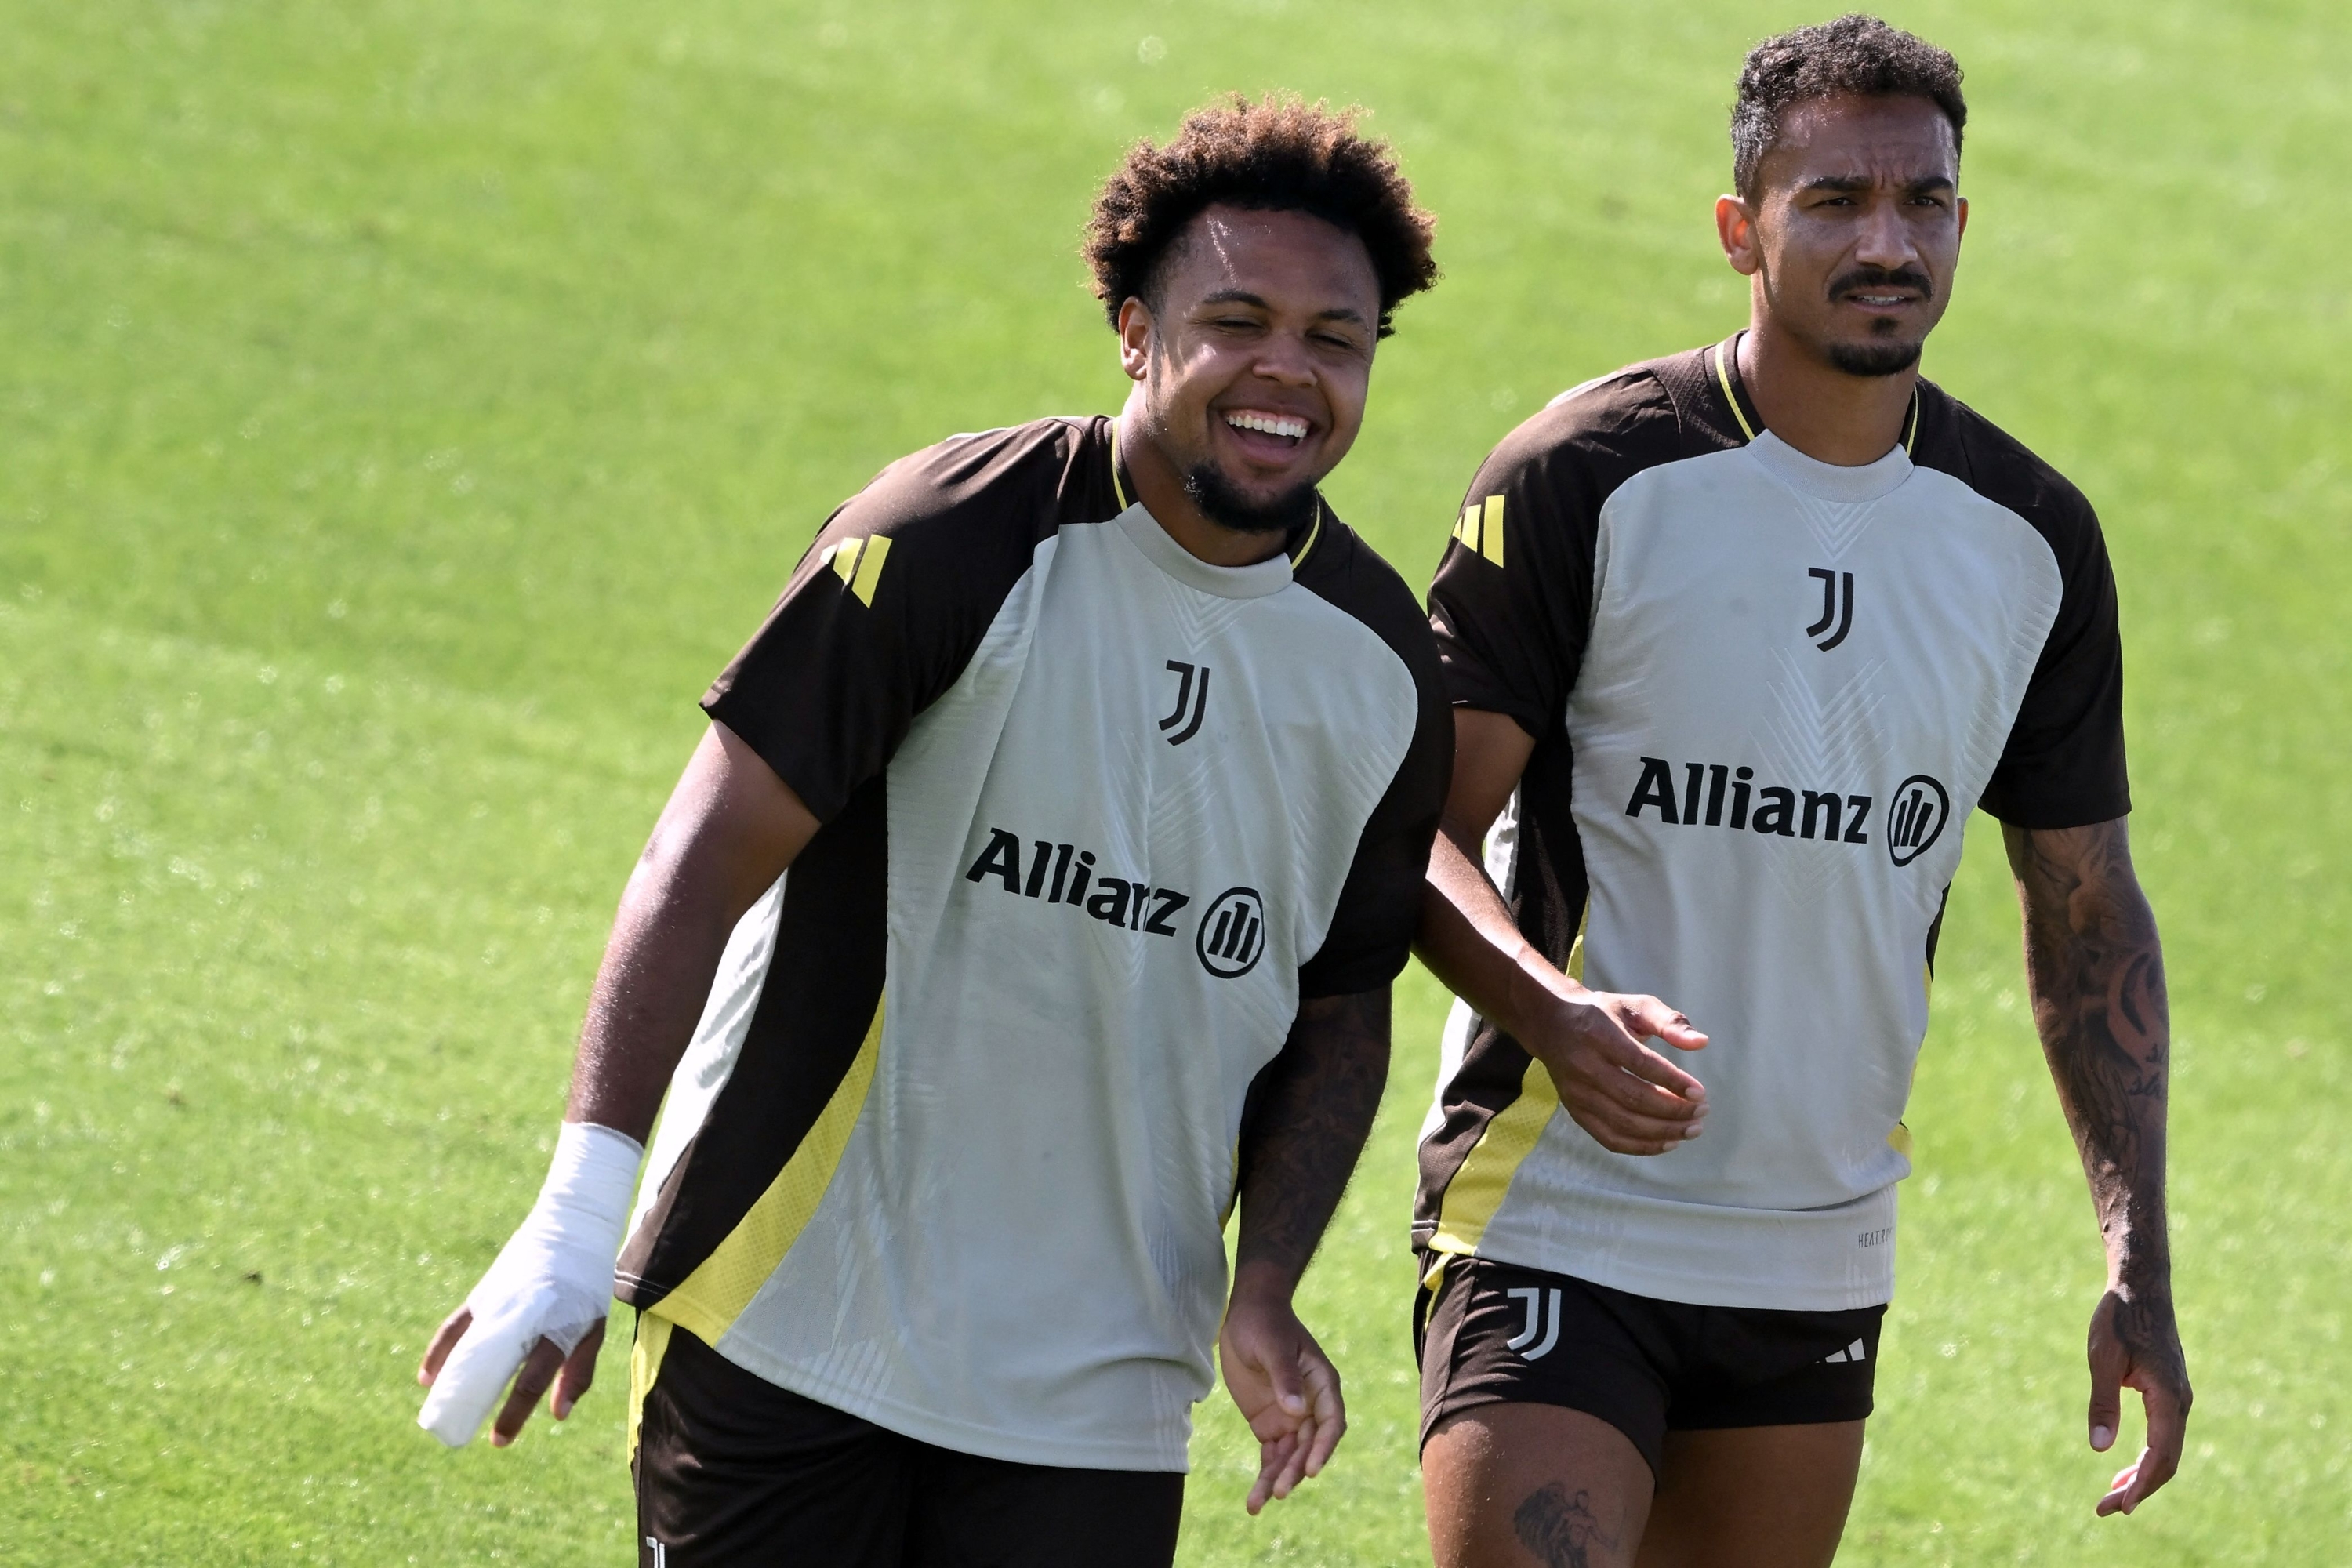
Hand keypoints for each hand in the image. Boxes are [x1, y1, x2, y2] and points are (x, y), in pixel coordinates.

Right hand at [419, 1306, 606, 1446]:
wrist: (571, 1231)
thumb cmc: (586, 1288)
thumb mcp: (594, 1328)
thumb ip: (578, 1372)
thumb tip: (558, 1415)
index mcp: (557, 1327)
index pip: (533, 1379)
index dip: (514, 1413)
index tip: (499, 1440)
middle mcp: (524, 1315)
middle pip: (493, 1367)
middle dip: (476, 1403)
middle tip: (460, 1432)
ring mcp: (499, 1302)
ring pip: (467, 1346)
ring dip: (449, 1379)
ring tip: (436, 1409)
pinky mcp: (483, 1293)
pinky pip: (454, 1326)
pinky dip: (439, 1350)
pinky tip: (427, 1376)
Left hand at [1218, 1269, 1344, 1513]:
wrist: (1247, 1313)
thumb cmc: (1265, 1323)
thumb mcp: (1272, 1346)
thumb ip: (1284, 1376)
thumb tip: (1295, 1410)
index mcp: (1322, 1385)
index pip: (1331, 1423)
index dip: (1323, 1448)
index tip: (1310, 1469)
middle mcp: (1310, 1406)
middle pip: (1309, 1447)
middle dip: (1294, 1470)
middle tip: (1278, 1491)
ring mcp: (1291, 1418)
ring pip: (1289, 1457)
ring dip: (1276, 1480)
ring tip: (1257, 1505)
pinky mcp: (1269, 1424)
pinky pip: (1271, 1455)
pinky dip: (1263, 1475)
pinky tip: (1254, 1500)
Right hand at [1522, 988, 1707, 1154]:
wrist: (1552, 1024)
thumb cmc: (1603, 1014)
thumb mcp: (1635, 1006)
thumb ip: (1670, 1021)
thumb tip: (1702, 1042)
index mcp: (1600, 1035)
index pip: (1641, 1064)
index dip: (1673, 1081)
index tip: (1700, 1092)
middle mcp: (1584, 1066)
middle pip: (1633, 1098)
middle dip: (1673, 1110)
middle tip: (1702, 1112)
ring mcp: (1577, 1093)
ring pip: (1624, 1123)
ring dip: (1663, 1132)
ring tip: (1692, 1129)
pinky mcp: (1575, 1111)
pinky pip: (1609, 1139)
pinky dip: (1641, 1147)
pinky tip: (1668, 1142)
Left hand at [2086, 1284, 2189, 1515]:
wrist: (2141, 1288)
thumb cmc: (2119, 1318)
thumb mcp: (2102, 1359)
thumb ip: (2102, 1403)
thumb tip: (2100, 1448)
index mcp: (2169, 1398)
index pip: (2160, 1456)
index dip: (2141, 1485)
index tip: (2119, 1507)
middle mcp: (2181, 1403)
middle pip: (2167, 1461)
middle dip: (2139, 1489)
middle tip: (2106, 1510)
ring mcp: (2178, 1399)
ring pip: (2166, 1451)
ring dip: (2142, 1476)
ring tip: (2112, 1497)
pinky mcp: (2170, 1393)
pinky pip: (2164, 1436)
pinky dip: (2147, 1456)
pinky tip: (2125, 1467)